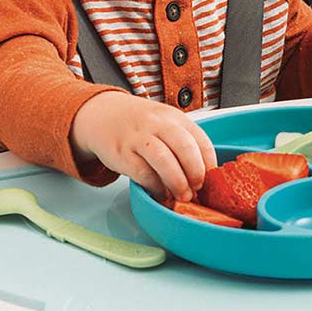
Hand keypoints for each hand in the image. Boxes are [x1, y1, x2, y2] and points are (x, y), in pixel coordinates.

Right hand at [70, 91, 214, 201]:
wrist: (102, 114)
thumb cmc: (139, 124)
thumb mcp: (165, 123)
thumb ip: (183, 143)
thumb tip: (202, 176)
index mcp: (174, 117)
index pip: (201, 140)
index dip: (209, 164)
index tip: (208, 180)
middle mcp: (158, 124)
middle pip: (185, 147)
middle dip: (195, 172)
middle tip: (197, 188)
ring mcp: (138, 138)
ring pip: (163, 159)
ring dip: (177, 182)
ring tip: (181, 196)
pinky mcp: (122, 153)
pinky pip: (143, 173)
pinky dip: (155, 186)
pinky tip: (160, 192)